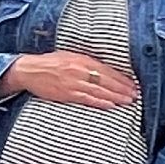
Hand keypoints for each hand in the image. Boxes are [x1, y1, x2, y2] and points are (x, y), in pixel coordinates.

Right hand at [0, 51, 138, 108]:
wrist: (29, 70)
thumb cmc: (49, 63)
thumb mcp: (69, 57)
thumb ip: (85, 63)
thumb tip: (102, 70)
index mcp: (82, 59)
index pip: (107, 69)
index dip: (121, 78)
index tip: (133, 84)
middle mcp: (80, 69)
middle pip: (106, 80)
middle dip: (123, 88)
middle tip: (135, 95)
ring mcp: (73, 82)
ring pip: (100, 90)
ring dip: (116, 96)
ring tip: (128, 102)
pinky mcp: (66, 93)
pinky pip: (87, 99)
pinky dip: (100, 102)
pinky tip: (110, 106)